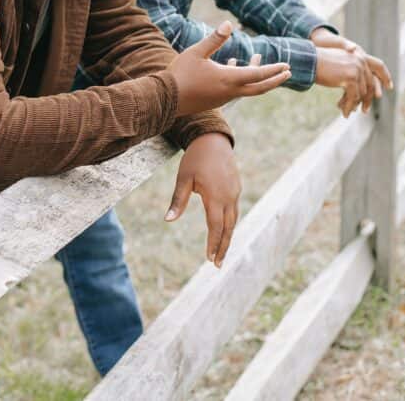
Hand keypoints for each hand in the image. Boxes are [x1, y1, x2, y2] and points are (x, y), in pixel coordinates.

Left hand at [165, 133, 240, 266]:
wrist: (213, 139)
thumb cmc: (195, 159)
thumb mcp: (183, 178)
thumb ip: (178, 200)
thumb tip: (168, 220)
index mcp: (216, 196)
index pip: (216, 226)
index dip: (213, 243)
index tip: (209, 259)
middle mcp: (229, 197)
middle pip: (228, 228)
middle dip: (223, 247)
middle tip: (217, 264)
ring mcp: (234, 192)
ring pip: (233, 220)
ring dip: (228, 237)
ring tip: (221, 252)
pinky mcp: (236, 188)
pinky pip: (234, 211)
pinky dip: (230, 224)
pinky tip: (224, 230)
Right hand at [169, 21, 290, 115]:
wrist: (164, 100)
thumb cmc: (180, 74)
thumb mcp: (196, 52)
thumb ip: (215, 39)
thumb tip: (229, 24)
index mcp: (228, 79)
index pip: (258, 74)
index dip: (273, 69)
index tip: (286, 65)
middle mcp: (229, 91)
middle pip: (259, 88)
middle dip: (275, 80)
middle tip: (288, 73)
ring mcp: (222, 98)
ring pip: (246, 87)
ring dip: (256, 76)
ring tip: (258, 60)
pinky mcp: (214, 100)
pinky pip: (234, 89)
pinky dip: (240, 78)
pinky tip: (231, 64)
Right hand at [311, 29, 392, 116]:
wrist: (308, 61)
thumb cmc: (319, 63)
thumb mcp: (339, 65)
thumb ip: (350, 71)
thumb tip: (356, 86)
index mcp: (360, 55)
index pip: (379, 66)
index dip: (386, 77)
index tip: (390, 88)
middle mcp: (361, 61)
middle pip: (370, 84)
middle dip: (367, 99)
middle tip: (364, 111)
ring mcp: (357, 69)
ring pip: (361, 93)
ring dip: (353, 105)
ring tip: (347, 112)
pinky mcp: (351, 78)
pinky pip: (353, 96)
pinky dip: (348, 106)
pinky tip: (343, 111)